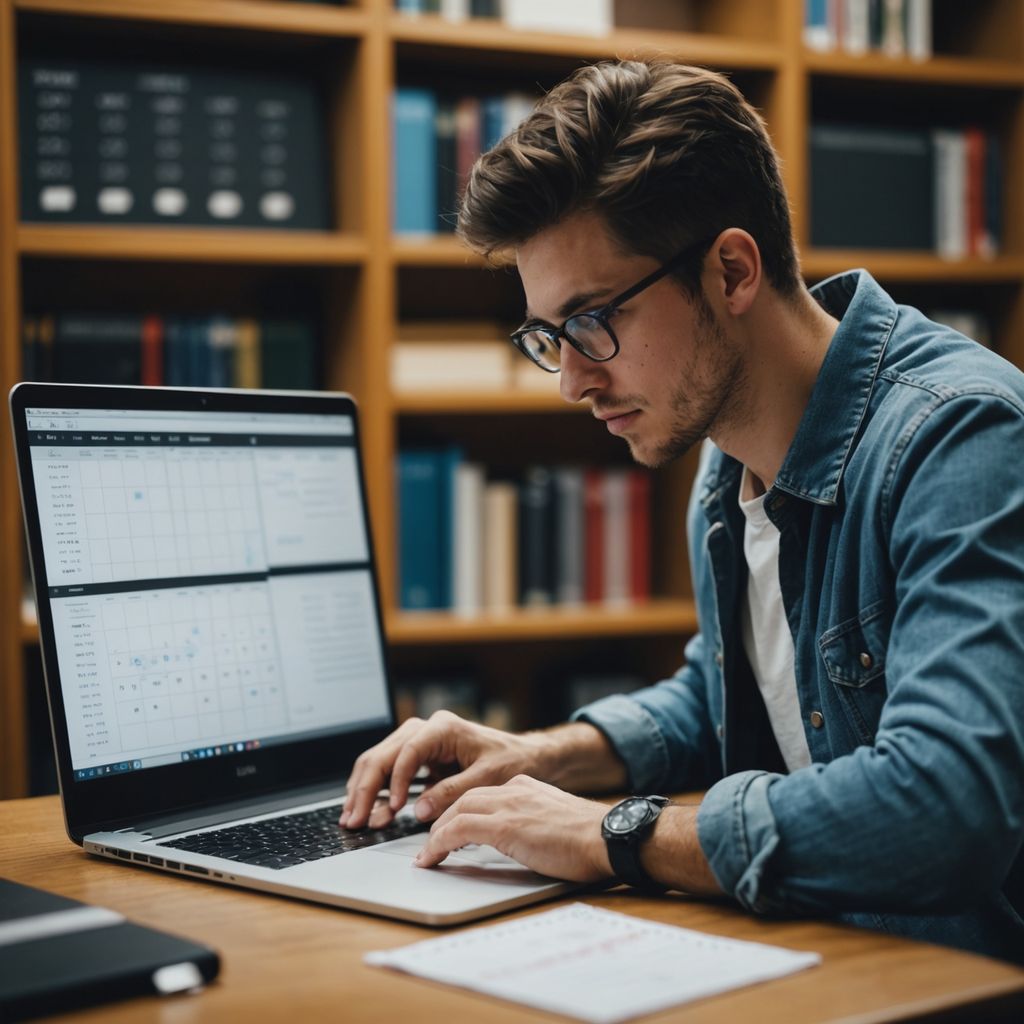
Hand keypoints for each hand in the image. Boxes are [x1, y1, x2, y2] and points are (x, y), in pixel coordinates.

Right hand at [340, 711, 548, 829]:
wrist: (525, 757)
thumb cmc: (511, 761)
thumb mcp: (488, 778)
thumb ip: (453, 792)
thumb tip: (419, 810)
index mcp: (444, 728)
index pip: (408, 751)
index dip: (397, 780)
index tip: (395, 807)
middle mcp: (427, 730)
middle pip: (384, 754)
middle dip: (366, 788)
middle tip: (355, 818)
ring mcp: (420, 742)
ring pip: (380, 761)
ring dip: (364, 790)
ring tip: (354, 818)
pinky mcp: (419, 758)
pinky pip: (389, 771)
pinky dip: (377, 791)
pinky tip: (370, 811)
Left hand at [414, 774, 612, 882]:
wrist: (607, 838)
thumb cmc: (589, 838)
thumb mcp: (554, 821)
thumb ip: (533, 822)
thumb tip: (522, 841)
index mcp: (526, 787)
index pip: (482, 794)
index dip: (461, 812)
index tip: (450, 829)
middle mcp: (514, 790)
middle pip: (463, 799)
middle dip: (442, 820)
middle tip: (430, 842)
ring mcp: (508, 806)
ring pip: (456, 811)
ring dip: (435, 833)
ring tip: (426, 854)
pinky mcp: (505, 827)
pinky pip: (458, 830)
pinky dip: (439, 843)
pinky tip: (431, 858)